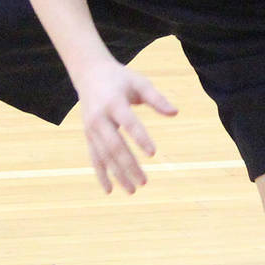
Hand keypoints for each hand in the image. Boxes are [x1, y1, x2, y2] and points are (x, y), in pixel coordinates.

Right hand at [75, 63, 176, 194]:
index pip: (128, 123)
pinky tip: (109, 191)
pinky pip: (94, 158)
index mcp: (114, 102)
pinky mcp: (88, 136)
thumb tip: (175, 113)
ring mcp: (91, 129)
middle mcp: (99, 118)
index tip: (153, 153)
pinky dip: (101, 174)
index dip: (140, 138)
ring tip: (133, 190)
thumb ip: (157, 98)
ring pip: (104, 156)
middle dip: (129, 165)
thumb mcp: (139, 83)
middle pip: (114, 146)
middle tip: (144, 182)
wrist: (89, 74)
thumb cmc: (121, 79)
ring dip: (117, 174)